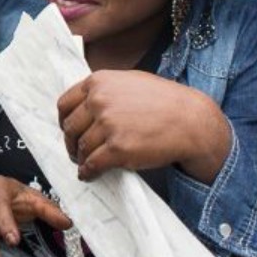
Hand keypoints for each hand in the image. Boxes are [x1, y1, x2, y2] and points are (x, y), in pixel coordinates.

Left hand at [57, 70, 229, 182]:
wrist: (191, 121)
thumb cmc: (165, 102)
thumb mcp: (131, 81)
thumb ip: (106, 89)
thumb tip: (85, 104)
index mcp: (99, 82)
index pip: (65, 104)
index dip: (65, 121)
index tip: (69, 131)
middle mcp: (99, 100)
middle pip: (70, 128)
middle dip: (71, 143)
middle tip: (76, 152)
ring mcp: (107, 124)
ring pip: (81, 147)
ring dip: (81, 159)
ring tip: (86, 164)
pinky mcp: (117, 148)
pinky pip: (91, 164)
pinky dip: (87, 172)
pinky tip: (90, 174)